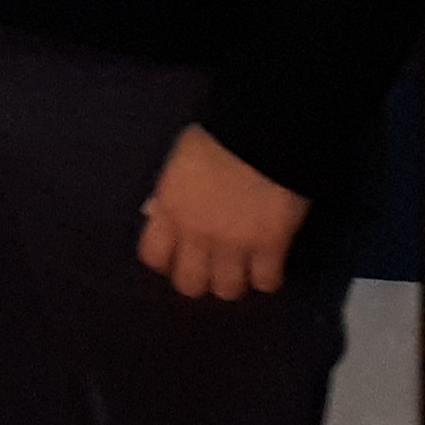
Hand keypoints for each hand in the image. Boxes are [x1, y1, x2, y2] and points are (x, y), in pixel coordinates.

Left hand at [136, 124, 309, 300]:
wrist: (262, 134)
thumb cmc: (218, 138)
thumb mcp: (180, 164)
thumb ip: (173, 194)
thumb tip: (166, 213)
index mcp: (170, 211)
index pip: (153, 256)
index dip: (166, 260)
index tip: (179, 253)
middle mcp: (197, 235)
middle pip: (189, 284)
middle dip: (201, 279)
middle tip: (214, 266)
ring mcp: (234, 245)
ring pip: (228, 290)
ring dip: (235, 281)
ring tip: (244, 268)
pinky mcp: (271, 247)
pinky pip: (267, 282)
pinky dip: (269, 278)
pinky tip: (271, 264)